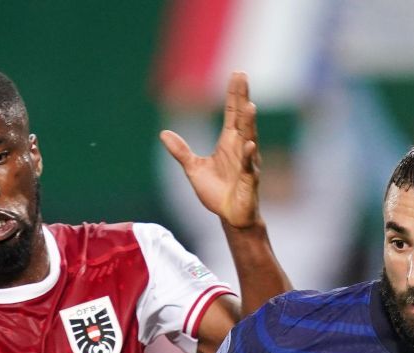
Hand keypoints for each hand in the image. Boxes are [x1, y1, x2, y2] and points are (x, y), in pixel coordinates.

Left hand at [159, 72, 260, 229]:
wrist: (230, 217)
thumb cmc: (217, 192)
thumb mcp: (193, 169)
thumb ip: (181, 151)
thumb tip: (163, 133)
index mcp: (229, 142)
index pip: (232, 113)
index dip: (234, 94)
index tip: (237, 74)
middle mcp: (242, 148)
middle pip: (242, 119)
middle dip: (242, 98)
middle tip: (242, 77)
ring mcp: (248, 163)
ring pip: (249, 139)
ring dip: (249, 123)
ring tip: (249, 106)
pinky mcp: (249, 181)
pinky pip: (250, 167)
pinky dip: (250, 157)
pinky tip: (250, 145)